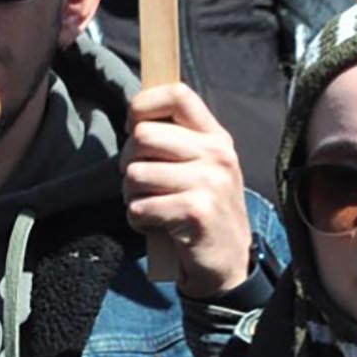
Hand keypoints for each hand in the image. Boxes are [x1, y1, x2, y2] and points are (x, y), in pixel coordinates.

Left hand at [120, 81, 253, 298]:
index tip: (133, 128)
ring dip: (131, 196)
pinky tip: (156, 225)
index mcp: (215, 137)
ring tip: (152, 206)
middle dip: (127, 162)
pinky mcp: (196, 212)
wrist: (229, 262)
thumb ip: (175, 140)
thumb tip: (134, 116)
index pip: (177, 94)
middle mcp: (217, 155)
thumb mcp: (201, 167)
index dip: (143, 105)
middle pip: (143, 135)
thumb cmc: (202, 209)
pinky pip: (139, 207)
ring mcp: (209, 183)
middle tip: (141, 182)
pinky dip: (138, 220)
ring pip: (135, 174)